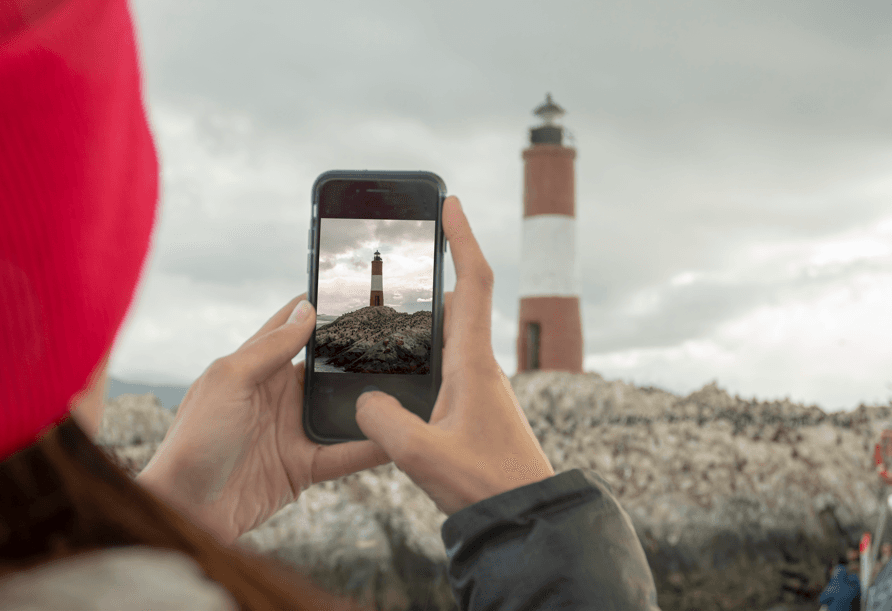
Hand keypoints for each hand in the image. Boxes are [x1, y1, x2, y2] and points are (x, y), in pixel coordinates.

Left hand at [136, 294, 390, 544]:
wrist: (184, 510)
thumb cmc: (192, 440)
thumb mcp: (228, 381)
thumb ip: (269, 348)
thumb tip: (306, 310)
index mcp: (253, 368)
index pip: (290, 328)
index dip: (317, 309)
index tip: (353, 292)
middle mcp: (276, 395)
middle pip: (325, 368)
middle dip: (356, 354)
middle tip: (398, 336)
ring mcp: (292, 430)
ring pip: (341, 409)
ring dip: (369, 401)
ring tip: (408, 384)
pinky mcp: (303, 466)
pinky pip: (344, 454)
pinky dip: (370, 447)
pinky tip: (395, 438)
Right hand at [355, 195, 554, 515]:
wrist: (526, 519)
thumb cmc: (486, 485)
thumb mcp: (422, 455)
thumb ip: (384, 421)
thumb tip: (366, 400)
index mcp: (474, 363)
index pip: (472, 283)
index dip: (461, 238)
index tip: (449, 203)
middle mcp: (480, 368)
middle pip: (461, 299)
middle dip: (439, 264)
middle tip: (408, 246)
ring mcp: (479, 388)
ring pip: (450, 334)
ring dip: (428, 310)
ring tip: (390, 301)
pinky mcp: (472, 409)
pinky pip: (444, 364)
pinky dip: (423, 350)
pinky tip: (399, 366)